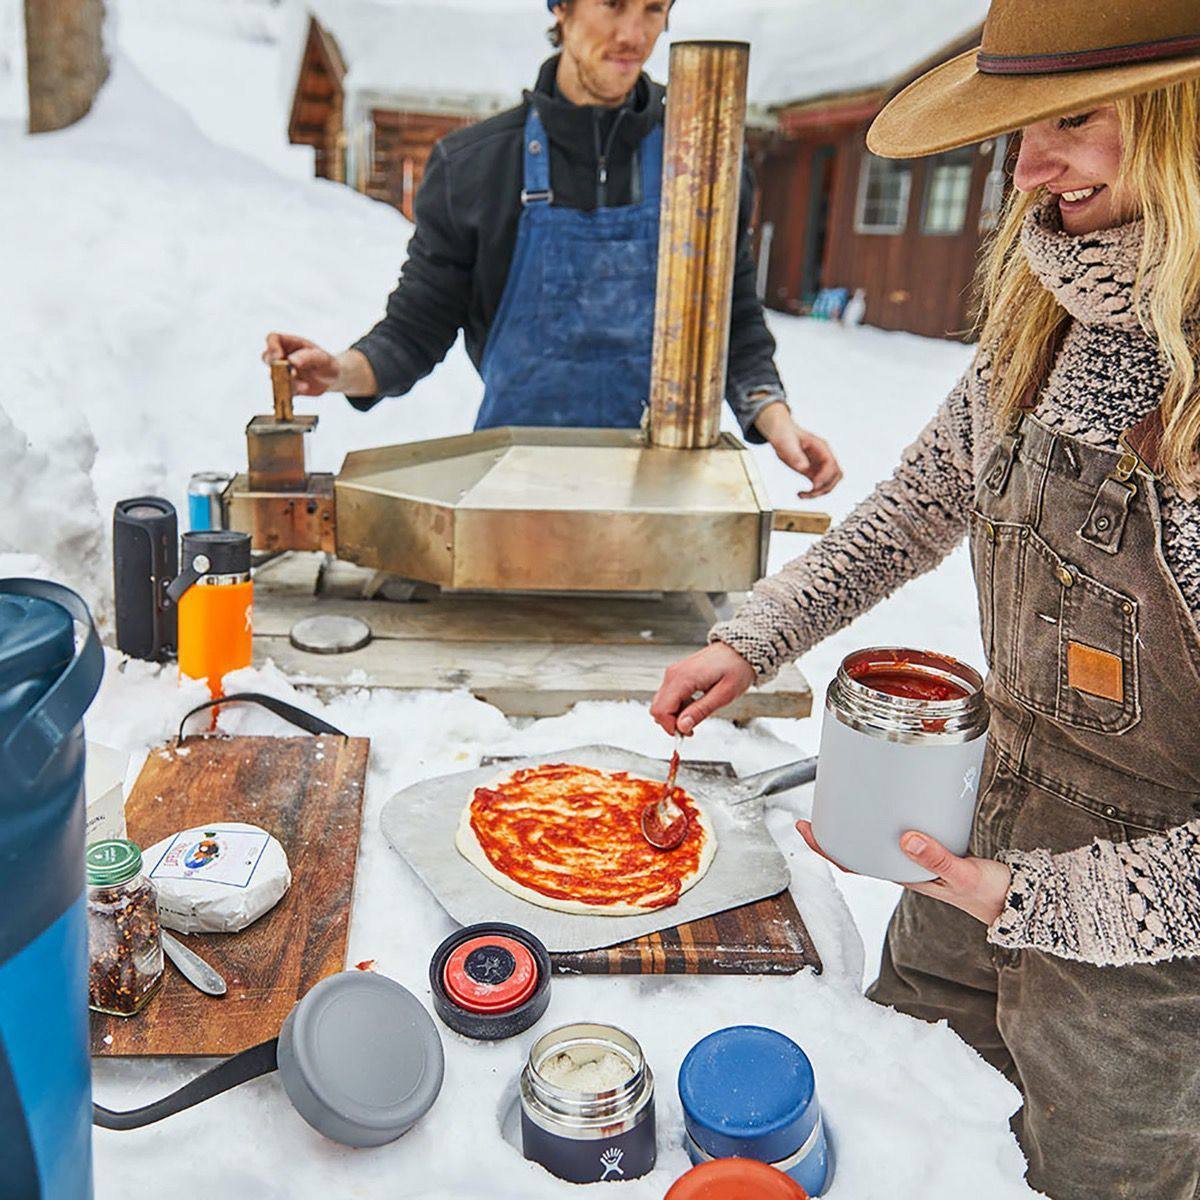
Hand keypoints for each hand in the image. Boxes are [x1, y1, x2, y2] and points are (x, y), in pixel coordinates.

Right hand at [262, 332, 340, 396]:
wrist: (332, 379)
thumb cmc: (326, 362)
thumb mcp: (322, 357)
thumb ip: (307, 357)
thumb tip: (291, 361)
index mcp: (291, 344)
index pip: (273, 338)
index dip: (272, 346)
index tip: (279, 356)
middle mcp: (283, 357)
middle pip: (267, 357)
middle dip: (274, 365)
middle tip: (290, 371)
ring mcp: (283, 372)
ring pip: (273, 376)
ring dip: (286, 381)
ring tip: (304, 385)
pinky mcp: (287, 386)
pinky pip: (282, 390)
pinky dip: (291, 391)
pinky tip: (304, 389)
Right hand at [650, 642, 755, 734]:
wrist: (740, 650)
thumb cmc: (736, 667)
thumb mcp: (723, 695)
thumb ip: (700, 711)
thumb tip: (682, 726)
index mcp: (683, 678)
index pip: (661, 710)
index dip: (671, 726)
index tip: (686, 733)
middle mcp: (674, 674)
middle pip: (657, 707)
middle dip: (671, 723)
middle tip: (691, 728)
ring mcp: (674, 673)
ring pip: (661, 703)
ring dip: (674, 715)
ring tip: (695, 715)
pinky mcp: (678, 675)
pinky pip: (669, 696)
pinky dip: (677, 706)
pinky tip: (694, 705)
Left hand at [753, 402, 842, 497]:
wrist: (781, 433)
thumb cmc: (784, 434)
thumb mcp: (786, 442)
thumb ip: (795, 454)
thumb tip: (804, 467)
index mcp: (821, 447)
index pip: (832, 464)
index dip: (826, 476)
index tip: (814, 485)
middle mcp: (823, 456)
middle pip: (836, 475)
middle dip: (826, 486)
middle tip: (810, 492)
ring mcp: (819, 465)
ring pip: (830, 482)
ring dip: (819, 492)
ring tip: (803, 495)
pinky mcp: (813, 472)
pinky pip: (819, 485)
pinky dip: (812, 492)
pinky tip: (800, 494)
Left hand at [795, 820, 1011, 925]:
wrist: (1019, 902)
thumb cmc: (992, 894)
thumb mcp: (964, 875)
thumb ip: (937, 859)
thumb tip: (906, 838)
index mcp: (906, 877)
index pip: (855, 864)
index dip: (827, 848)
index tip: (806, 829)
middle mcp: (907, 869)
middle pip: (860, 851)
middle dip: (834, 834)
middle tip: (814, 809)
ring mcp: (919, 861)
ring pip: (878, 844)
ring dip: (858, 827)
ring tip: (842, 803)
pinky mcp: (935, 850)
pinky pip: (902, 836)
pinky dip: (888, 822)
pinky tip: (888, 806)